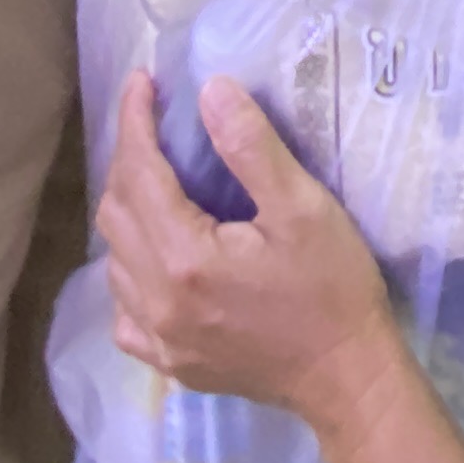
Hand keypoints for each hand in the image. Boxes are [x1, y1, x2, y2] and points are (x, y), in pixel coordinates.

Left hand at [98, 71, 404, 443]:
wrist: (347, 380)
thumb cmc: (333, 290)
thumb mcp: (303, 208)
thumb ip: (251, 147)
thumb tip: (210, 91)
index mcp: (184, 256)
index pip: (138, 172)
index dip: (136, 121)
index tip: (143, 82)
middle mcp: (156, 299)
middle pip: (116, 212)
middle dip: (130, 160)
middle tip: (157, 127)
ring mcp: (159, 338)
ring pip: (115, 260)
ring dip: (129, 213)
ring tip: (160, 182)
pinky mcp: (169, 363)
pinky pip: (126, 310)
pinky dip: (132, 273)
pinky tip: (159, 259)